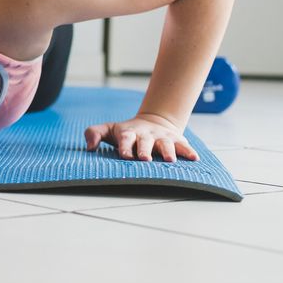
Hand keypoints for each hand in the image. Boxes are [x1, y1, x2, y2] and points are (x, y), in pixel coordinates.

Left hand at [84, 113, 198, 161]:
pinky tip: (194, 159)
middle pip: (145, 142)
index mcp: (129, 133)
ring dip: (168, 151)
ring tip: (170, 160)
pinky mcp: (176, 139)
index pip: (126, 139)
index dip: (125, 147)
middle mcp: (146, 135)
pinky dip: (189, 151)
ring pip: (166, 144)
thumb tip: (88, 148)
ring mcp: (162, 137)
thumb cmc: (127, 132)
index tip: (125, 156)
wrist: (153, 121)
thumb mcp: (109, 130)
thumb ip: (94, 133)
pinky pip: (184, 145)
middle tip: (145, 159)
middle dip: (145, 150)